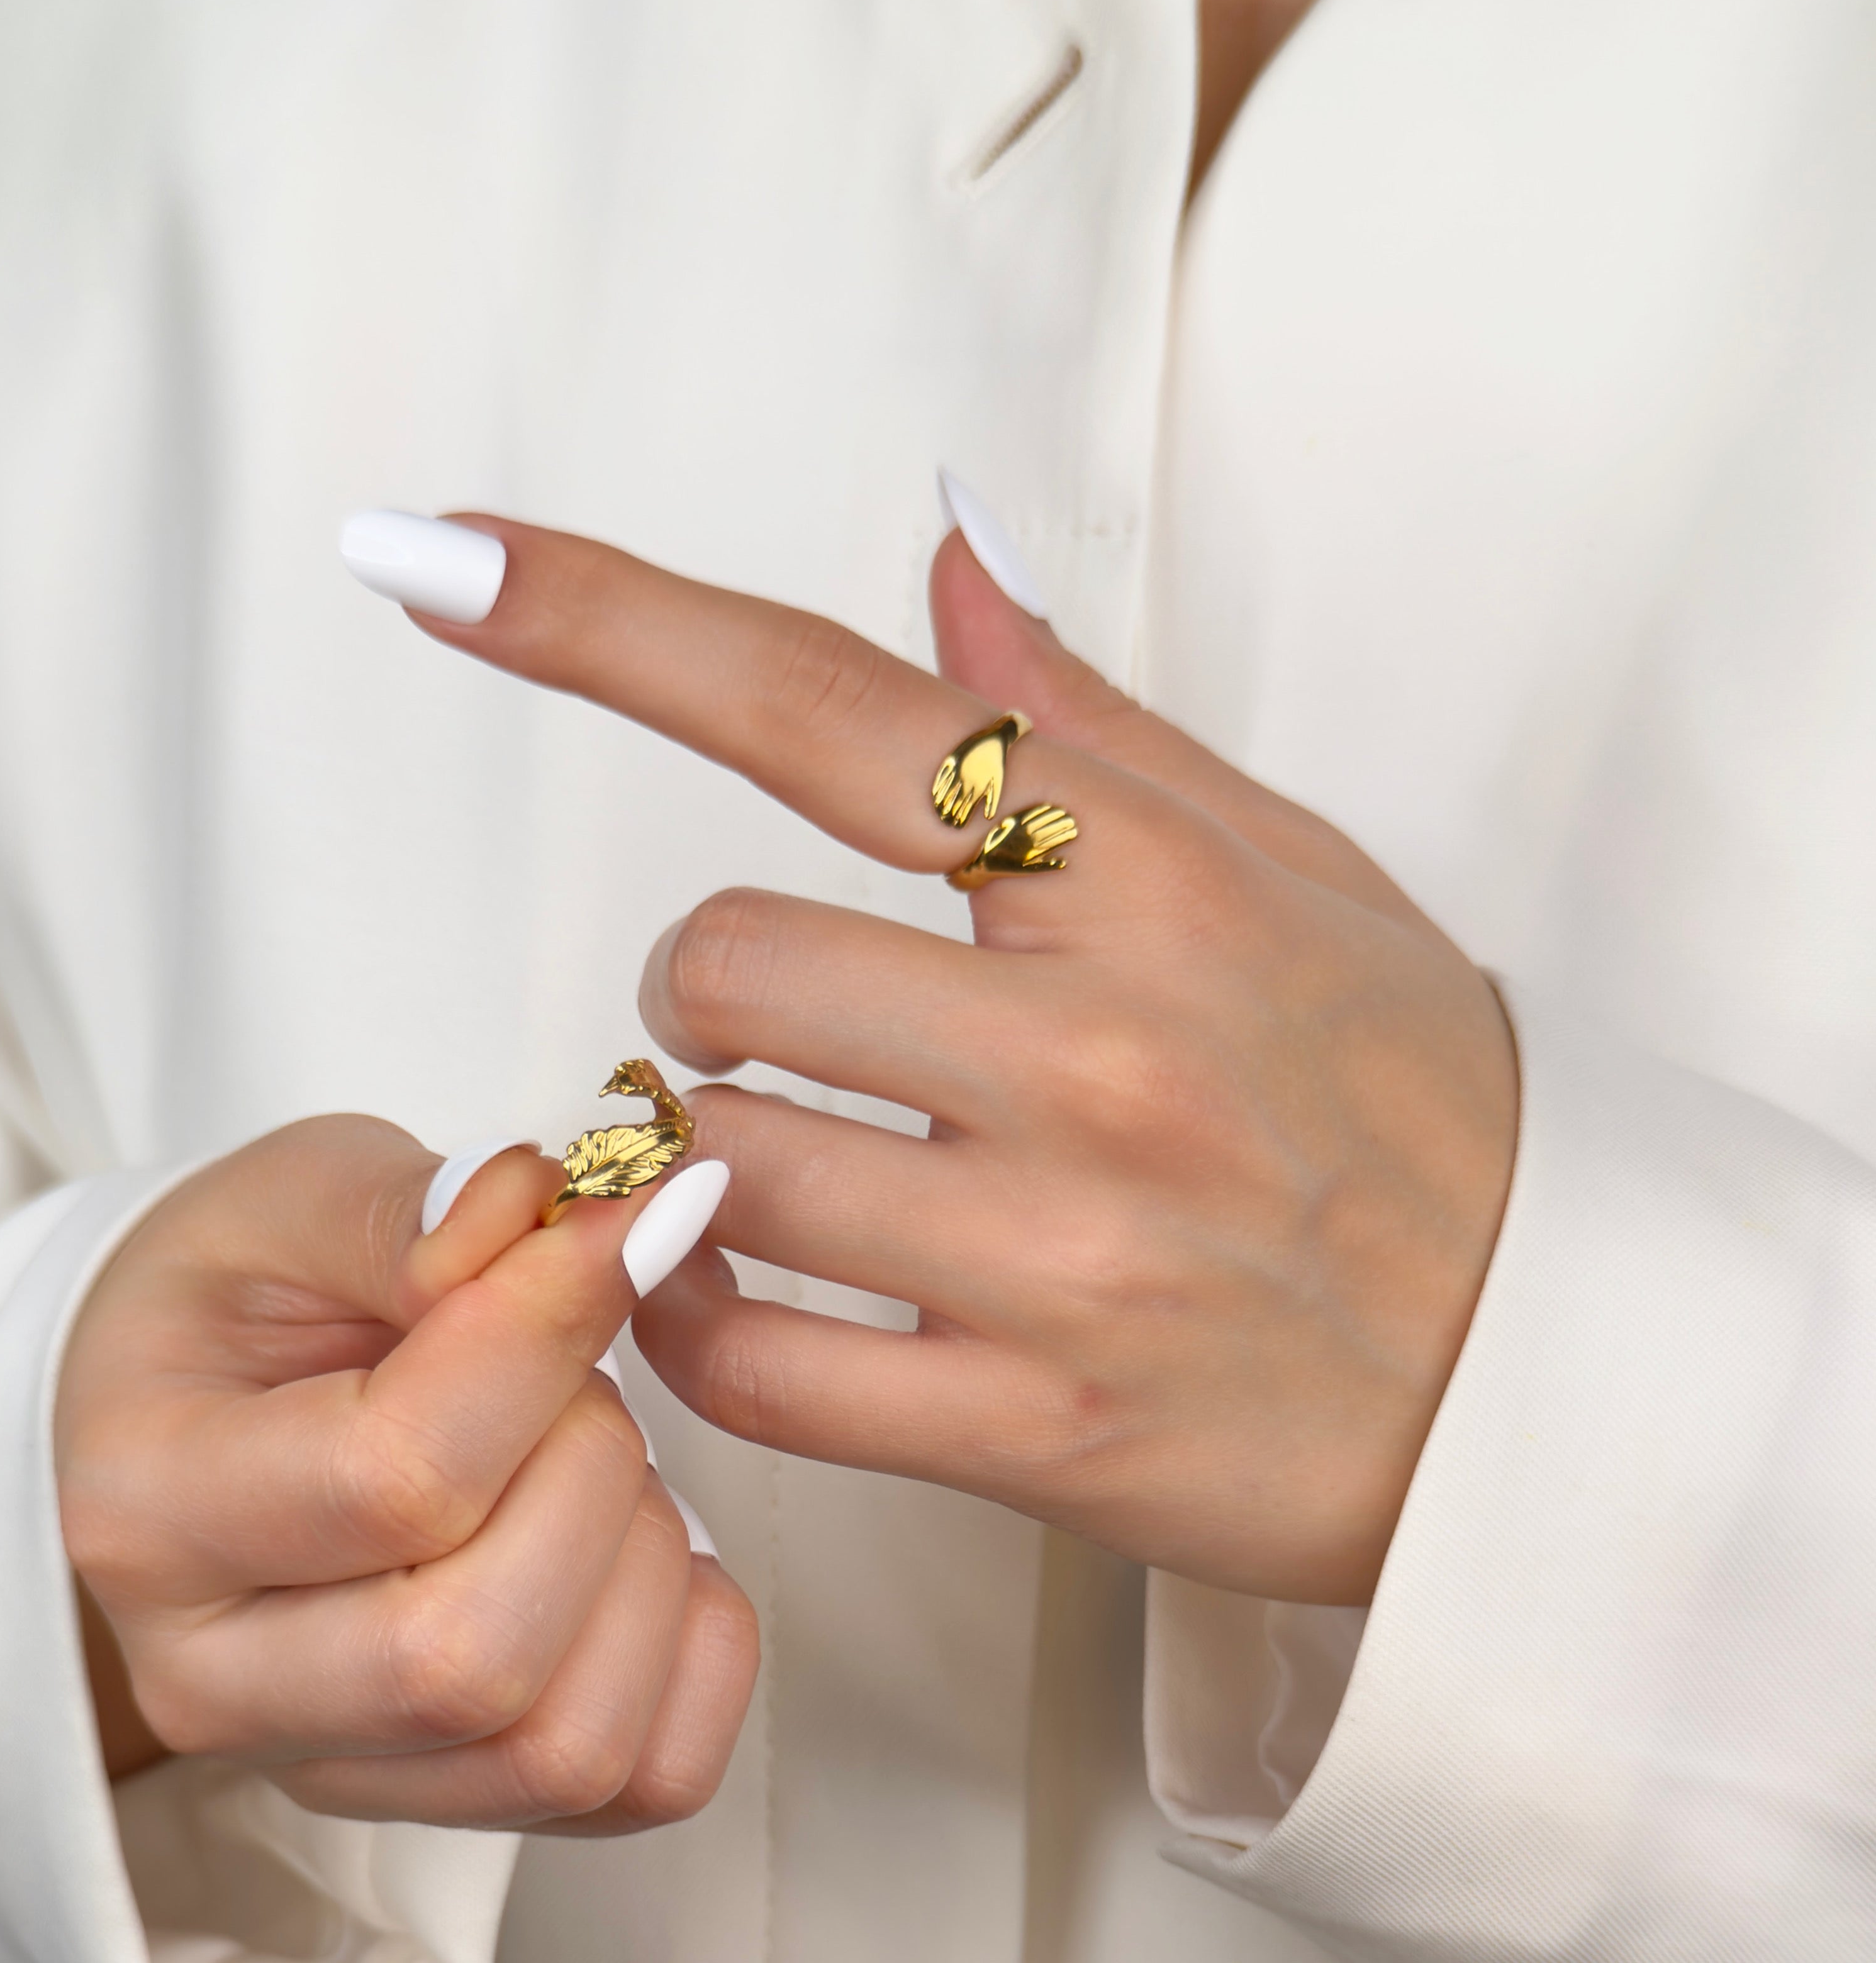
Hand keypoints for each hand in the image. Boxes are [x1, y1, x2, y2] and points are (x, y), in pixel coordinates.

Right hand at [57, 1118, 757, 1830]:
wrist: (198, 1392)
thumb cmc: (239, 1290)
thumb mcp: (299, 1190)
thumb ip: (427, 1208)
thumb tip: (587, 1225)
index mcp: (150, 1509)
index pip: (394, 1475)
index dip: (544, 1336)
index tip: (618, 1227)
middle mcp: (217, 1679)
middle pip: (475, 1645)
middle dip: (588, 1464)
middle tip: (569, 1362)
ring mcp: (333, 1763)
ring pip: (566, 1739)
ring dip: (642, 1557)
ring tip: (588, 1447)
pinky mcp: (445, 1797)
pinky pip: (641, 1781)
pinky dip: (692, 1645)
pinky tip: (634, 1536)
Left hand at [403, 513, 1516, 1604]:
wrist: (1539, 1370)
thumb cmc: (1404, 1097)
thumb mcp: (1291, 871)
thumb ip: (1093, 725)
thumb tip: (941, 562)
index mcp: (1157, 882)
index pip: (832, 710)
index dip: (609, 621)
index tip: (440, 554)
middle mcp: (1102, 1052)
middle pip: (724, 959)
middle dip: (710, 983)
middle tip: (791, 1017)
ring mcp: (1061, 1251)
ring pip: (715, 1161)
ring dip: (708, 1148)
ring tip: (801, 1153)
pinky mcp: (1031, 1425)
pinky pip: (747, 1362)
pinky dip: (703, 1315)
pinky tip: (755, 1285)